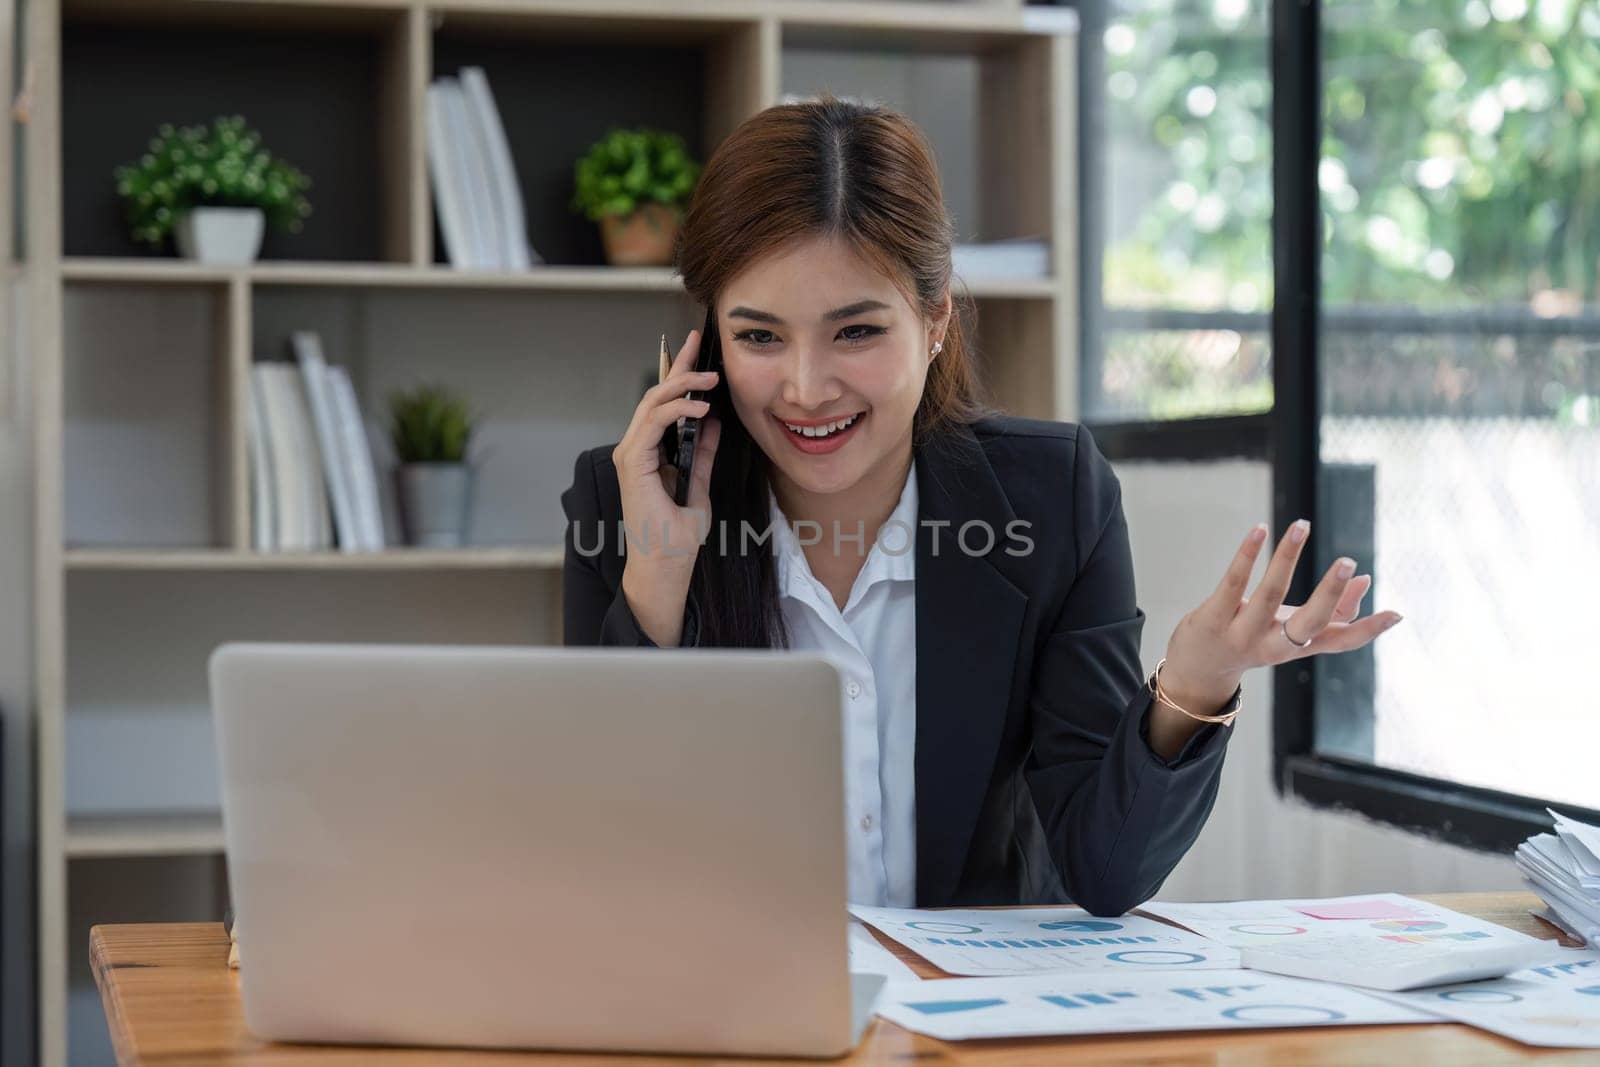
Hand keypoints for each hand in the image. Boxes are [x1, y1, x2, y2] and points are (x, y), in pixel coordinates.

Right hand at [612, 327, 722, 577]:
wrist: (666, 564)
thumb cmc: (677, 535)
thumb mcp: (699, 484)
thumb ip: (701, 453)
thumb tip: (712, 422)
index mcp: (650, 452)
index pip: (663, 404)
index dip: (679, 374)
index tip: (698, 351)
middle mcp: (636, 448)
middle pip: (655, 395)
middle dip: (678, 366)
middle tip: (699, 342)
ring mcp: (632, 454)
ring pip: (652, 403)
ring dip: (682, 384)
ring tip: (710, 377)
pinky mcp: (633, 463)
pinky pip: (653, 424)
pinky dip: (676, 410)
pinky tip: (700, 407)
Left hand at [1159, 518, 1404, 713]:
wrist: (1197, 670)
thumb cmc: (1254, 640)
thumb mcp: (1290, 630)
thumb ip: (1331, 609)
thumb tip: (1363, 579)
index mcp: (1298, 648)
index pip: (1339, 642)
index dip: (1368, 631)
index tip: (1397, 614)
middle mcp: (1273, 646)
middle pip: (1308, 624)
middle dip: (1329, 594)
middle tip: (1349, 562)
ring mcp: (1242, 633)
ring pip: (1269, 595)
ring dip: (1287, 558)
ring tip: (1302, 526)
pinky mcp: (1213, 619)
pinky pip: (1232, 584)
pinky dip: (1247, 555)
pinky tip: (1259, 529)